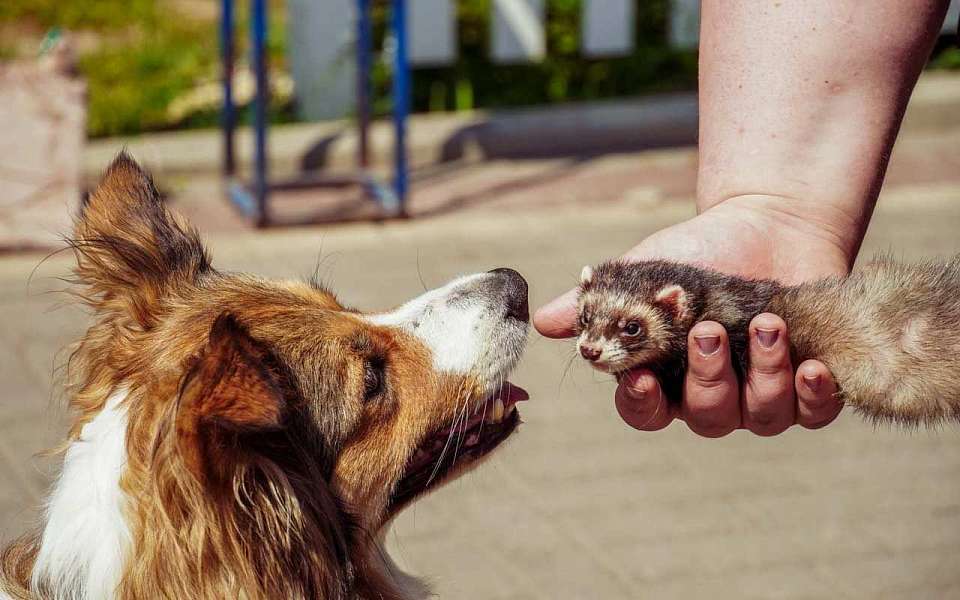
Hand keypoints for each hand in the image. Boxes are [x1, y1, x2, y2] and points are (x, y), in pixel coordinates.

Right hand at [534, 197, 847, 436]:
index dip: (641, 402)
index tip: (639, 376)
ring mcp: (763, 393)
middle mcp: (713, 395)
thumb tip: (541, 323)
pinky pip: (814, 411)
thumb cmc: (697, 252)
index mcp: (667, 377)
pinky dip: (813, 394)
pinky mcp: (811, 384)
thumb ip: (596, 300)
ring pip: (762, 416)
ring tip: (766, 326)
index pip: (645, 411)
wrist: (768, 222)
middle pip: (707, 416)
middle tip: (706, 331)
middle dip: (708, 377)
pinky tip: (811, 364)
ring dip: (763, 375)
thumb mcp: (641, 272)